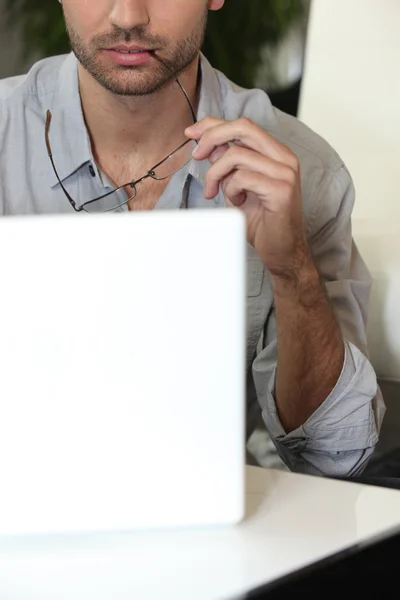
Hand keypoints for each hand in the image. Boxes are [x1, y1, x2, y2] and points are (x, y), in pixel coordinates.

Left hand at [185, 117, 313, 279]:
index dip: (214, 125)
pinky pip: (242, 178)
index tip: (192, 134)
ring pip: (236, 154)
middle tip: (196, 155)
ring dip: (216, 173)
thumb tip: (207, 145)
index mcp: (276, 153)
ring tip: (216, 192)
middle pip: (242, 127)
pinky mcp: (281, 189)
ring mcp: (285, 172)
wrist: (282, 251)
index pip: (243, 125)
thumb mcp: (238, 187)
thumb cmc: (262, 222)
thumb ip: (227, 165)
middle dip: (212, 137)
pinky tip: (237, 202)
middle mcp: (284, 158)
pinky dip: (231, 190)